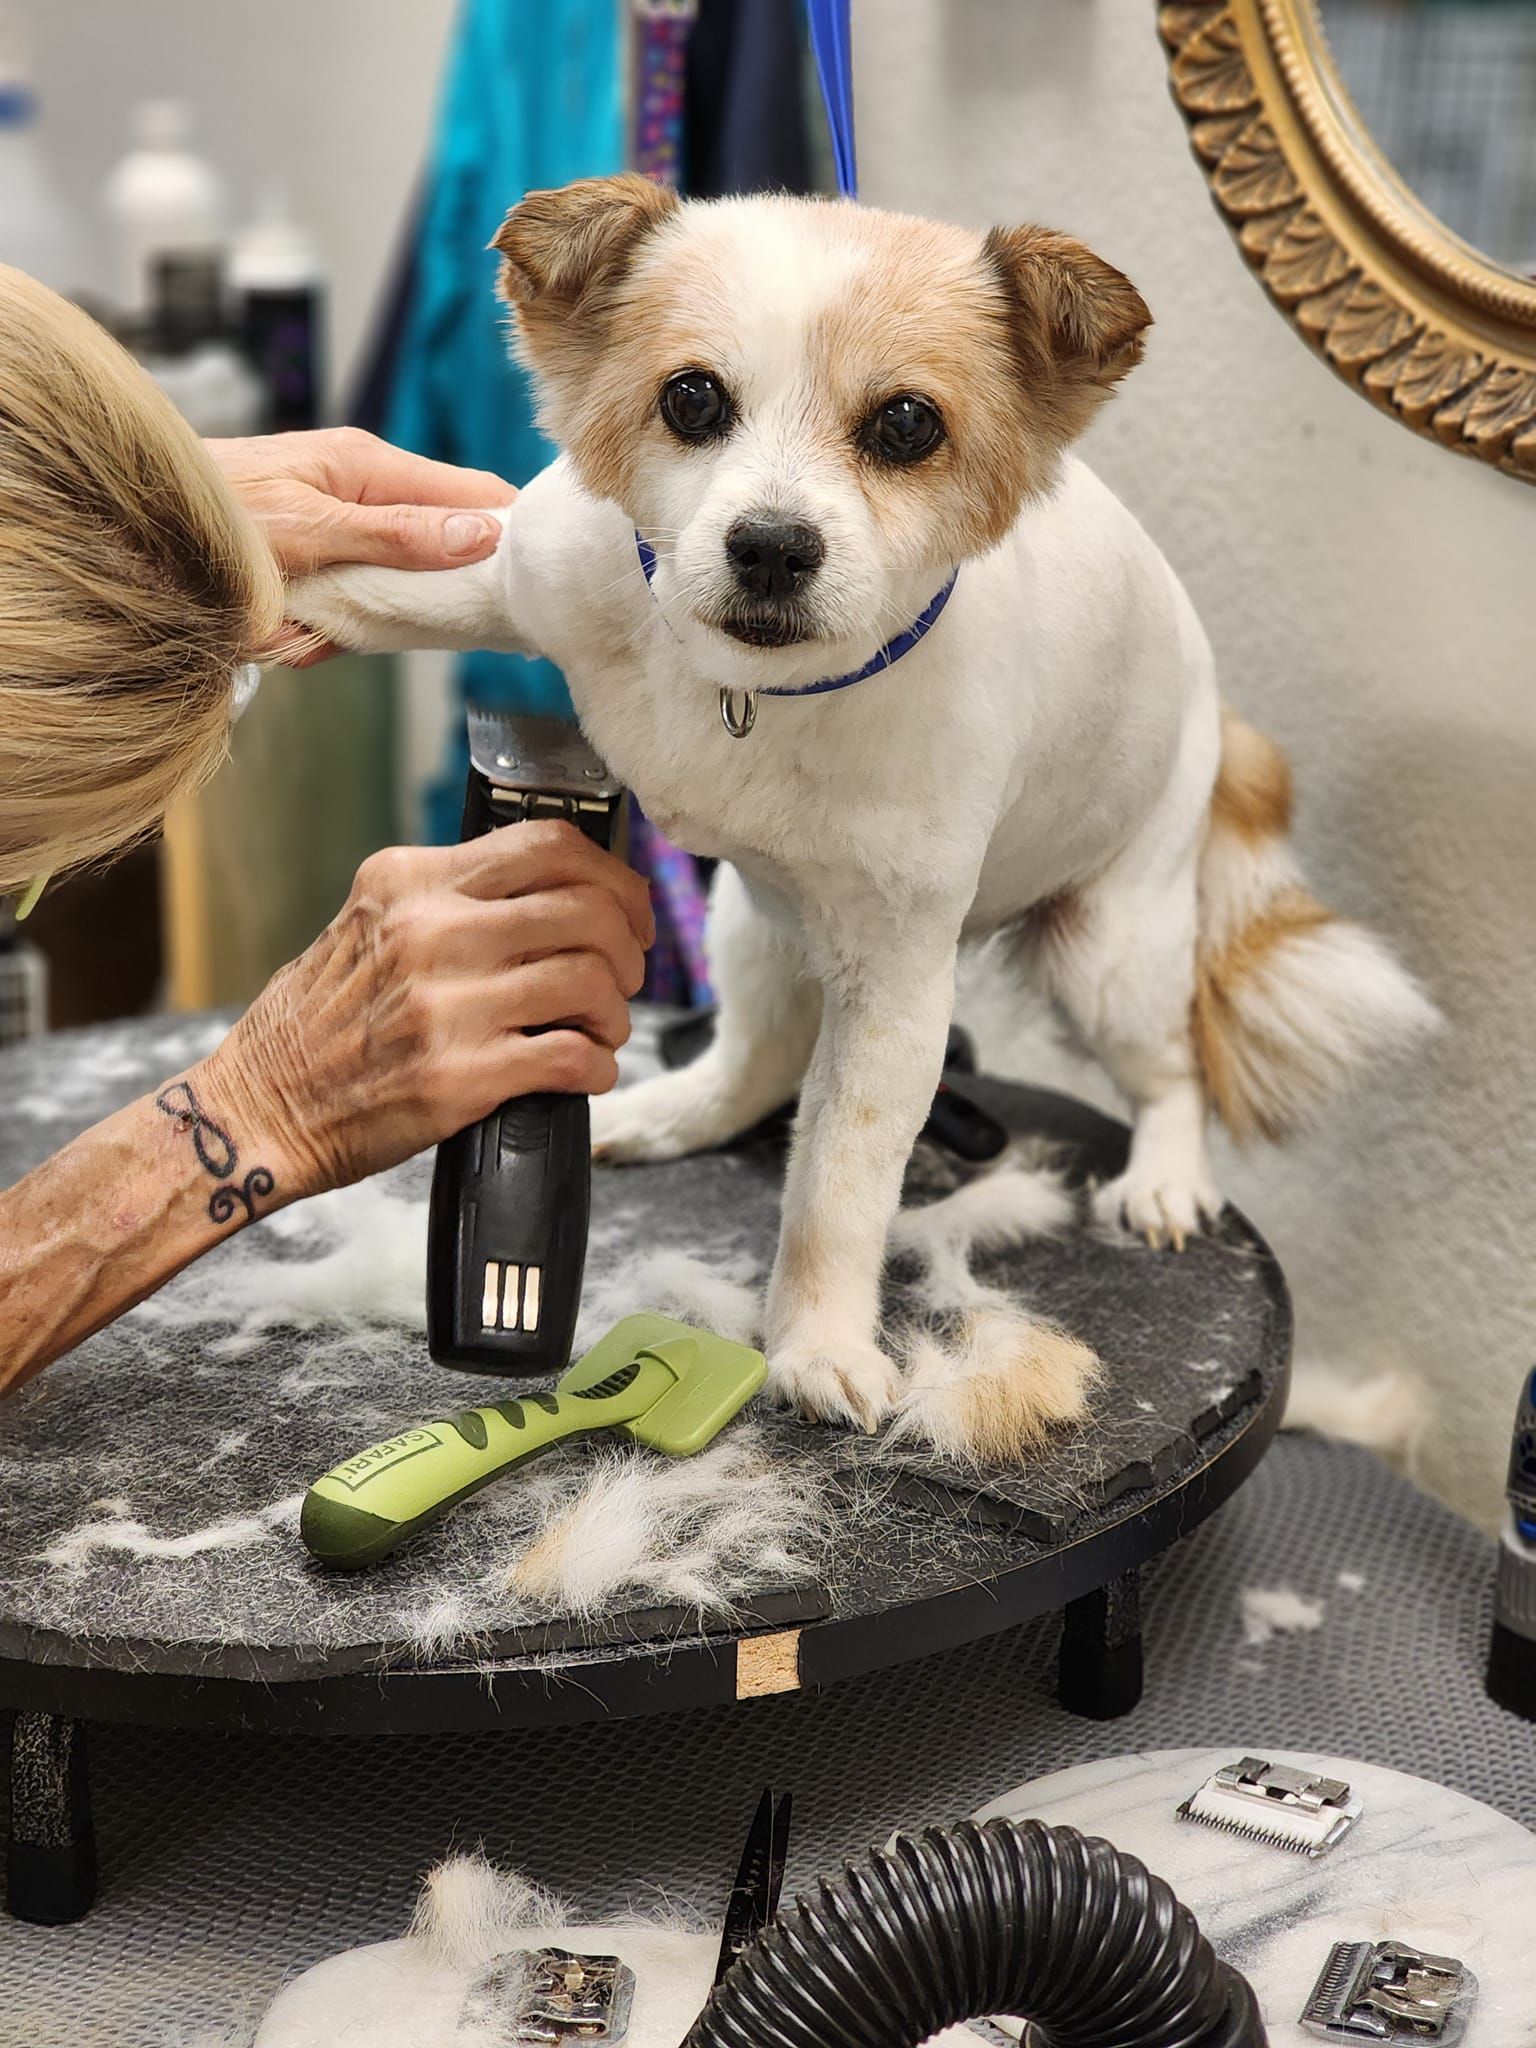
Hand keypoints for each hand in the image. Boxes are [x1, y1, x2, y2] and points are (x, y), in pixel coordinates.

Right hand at [196, 823, 652, 1196]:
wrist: (258, 1108)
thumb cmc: (317, 1023)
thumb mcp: (368, 922)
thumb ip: (448, 898)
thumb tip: (553, 893)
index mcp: (411, 882)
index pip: (548, 844)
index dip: (613, 877)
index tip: (627, 912)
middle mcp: (431, 932)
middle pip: (587, 910)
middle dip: (629, 948)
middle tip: (625, 977)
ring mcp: (445, 1005)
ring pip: (591, 981)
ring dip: (616, 1013)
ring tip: (601, 1029)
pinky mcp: (459, 1077)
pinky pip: (572, 1057)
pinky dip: (598, 1066)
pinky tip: (585, 1072)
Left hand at [205, 427, 516, 664]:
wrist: (131, 526)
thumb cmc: (211, 512)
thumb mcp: (311, 526)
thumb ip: (396, 534)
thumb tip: (481, 534)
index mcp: (368, 466)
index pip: (471, 493)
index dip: (509, 534)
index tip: (536, 582)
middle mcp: (360, 492)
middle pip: (439, 547)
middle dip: (428, 595)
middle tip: (427, 627)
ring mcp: (339, 530)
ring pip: (392, 590)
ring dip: (364, 621)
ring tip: (315, 625)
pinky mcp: (315, 566)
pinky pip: (346, 611)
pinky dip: (322, 633)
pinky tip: (289, 633)